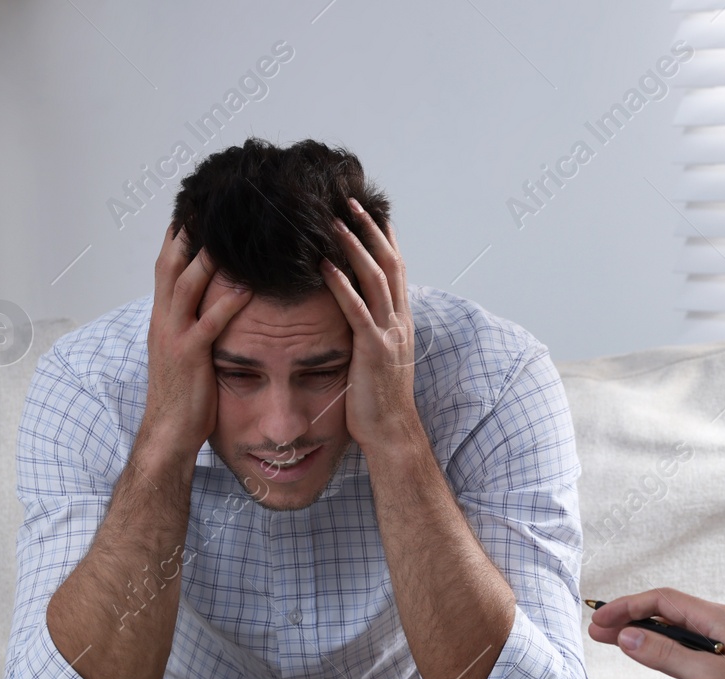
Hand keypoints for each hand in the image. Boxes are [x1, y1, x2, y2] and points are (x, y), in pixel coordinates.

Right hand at [141, 225, 251, 462]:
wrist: (167, 433)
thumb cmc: (183, 396)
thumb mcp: (183, 353)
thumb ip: (192, 326)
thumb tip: (208, 307)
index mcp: (162, 319)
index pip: (166, 268)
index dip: (176, 238)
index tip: (192, 211)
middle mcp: (163, 321)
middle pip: (170, 266)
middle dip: (185, 234)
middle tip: (206, 206)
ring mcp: (174, 337)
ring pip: (186, 286)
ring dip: (205, 258)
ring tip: (227, 234)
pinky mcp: (190, 356)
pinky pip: (209, 324)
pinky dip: (227, 303)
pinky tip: (246, 287)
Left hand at [320, 199, 422, 453]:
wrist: (392, 432)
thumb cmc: (378, 400)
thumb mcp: (377, 356)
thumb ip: (371, 330)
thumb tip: (355, 312)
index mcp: (400, 320)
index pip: (395, 268)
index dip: (384, 237)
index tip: (369, 209)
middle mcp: (399, 321)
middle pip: (389, 262)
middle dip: (370, 229)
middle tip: (351, 200)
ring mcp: (389, 333)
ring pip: (375, 278)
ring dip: (355, 246)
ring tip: (335, 220)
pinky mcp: (373, 350)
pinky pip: (357, 309)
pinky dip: (340, 284)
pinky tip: (324, 265)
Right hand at [589, 588, 724, 678]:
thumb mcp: (709, 676)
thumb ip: (667, 655)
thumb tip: (629, 637)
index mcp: (717, 618)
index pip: (660, 601)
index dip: (626, 608)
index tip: (598, 621)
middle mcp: (724, 621)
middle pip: (668, 611)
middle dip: (631, 619)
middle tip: (598, 632)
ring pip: (681, 628)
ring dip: (648, 633)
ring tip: (620, 643)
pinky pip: (695, 643)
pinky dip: (669, 646)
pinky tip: (662, 658)